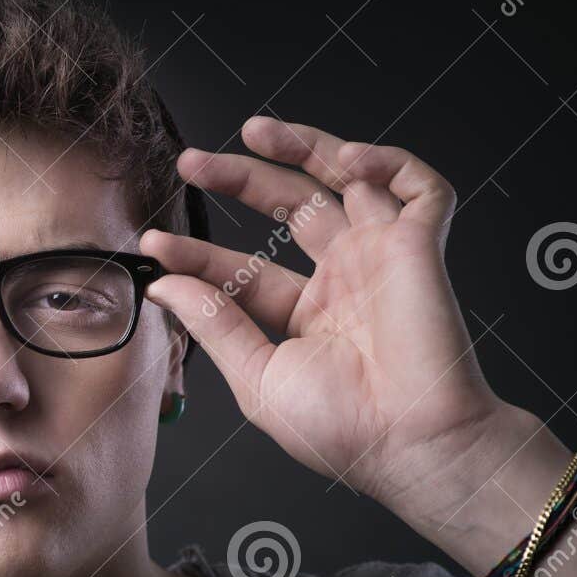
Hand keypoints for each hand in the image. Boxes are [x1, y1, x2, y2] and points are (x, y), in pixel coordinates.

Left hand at [142, 116, 515, 524]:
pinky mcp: (421, 246)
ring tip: (255, 130)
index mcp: (305, 313)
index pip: (243, 267)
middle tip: (190, 162)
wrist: (410, 446)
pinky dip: (387, 162)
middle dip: (240, 176)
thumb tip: (164, 285)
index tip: (154, 245)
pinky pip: (419, 187)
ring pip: (347, 179)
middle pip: (289, 206)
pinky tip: (345, 161)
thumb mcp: (257, 375)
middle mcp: (344, 277)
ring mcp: (382, 258)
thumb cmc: (341, 429)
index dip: (198, 252)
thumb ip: (214, 323)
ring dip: (305, 146)